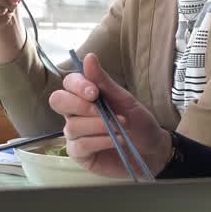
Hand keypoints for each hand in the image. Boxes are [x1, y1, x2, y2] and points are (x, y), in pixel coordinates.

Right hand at [48, 52, 171, 178]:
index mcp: (83, 96)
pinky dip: (100, 140)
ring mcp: (75, 134)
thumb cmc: (138, 122)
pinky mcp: (79, 154)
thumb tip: (89, 57)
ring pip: (72, 125)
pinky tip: (115, 139)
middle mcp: (74, 113)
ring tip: (120, 126)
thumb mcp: (124, 99)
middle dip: (79, 104)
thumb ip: (104, 81)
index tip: (95, 92)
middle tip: (102, 110)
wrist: (152, 150)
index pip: (68, 84)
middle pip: (58, 101)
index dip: (78, 85)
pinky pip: (80, 145)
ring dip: (98, 125)